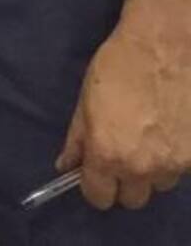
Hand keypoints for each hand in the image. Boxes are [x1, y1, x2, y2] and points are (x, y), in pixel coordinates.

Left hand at [56, 16, 190, 208]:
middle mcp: (141, 168)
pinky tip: (166, 129)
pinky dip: (171, 156)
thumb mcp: (86, 100)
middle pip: (131, 199)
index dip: (94, 185)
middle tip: (121, 153)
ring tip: (147, 137)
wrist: (162, 46)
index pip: (99, 198)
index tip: (94, 171)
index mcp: (108, 155)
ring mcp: (173, 165)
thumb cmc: (117, 67)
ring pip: (158, 185)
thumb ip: (76, 139)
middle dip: (122, 181)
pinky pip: (179, 170)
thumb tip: (66, 166)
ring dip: (150, 170)